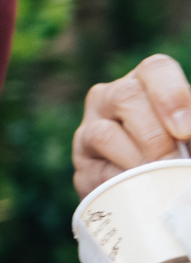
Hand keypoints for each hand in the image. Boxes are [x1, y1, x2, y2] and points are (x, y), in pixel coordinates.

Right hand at [73, 54, 190, 196]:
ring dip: (139, 160)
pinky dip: (122, 184)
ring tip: (162, 180)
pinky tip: (143, 192)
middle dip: (156, 136)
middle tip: (177, 162)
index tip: (185, 130)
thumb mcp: (188, 137)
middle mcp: (110, 98)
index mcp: (145, 84)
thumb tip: (188, 144)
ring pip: (104, 134)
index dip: (172, 95)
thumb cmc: (183, 152)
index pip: (155, 70)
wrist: (158, 189)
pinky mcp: (83, 166)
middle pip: (126, 97)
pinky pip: (96, 172)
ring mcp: (90, 130)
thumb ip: (190, 132)